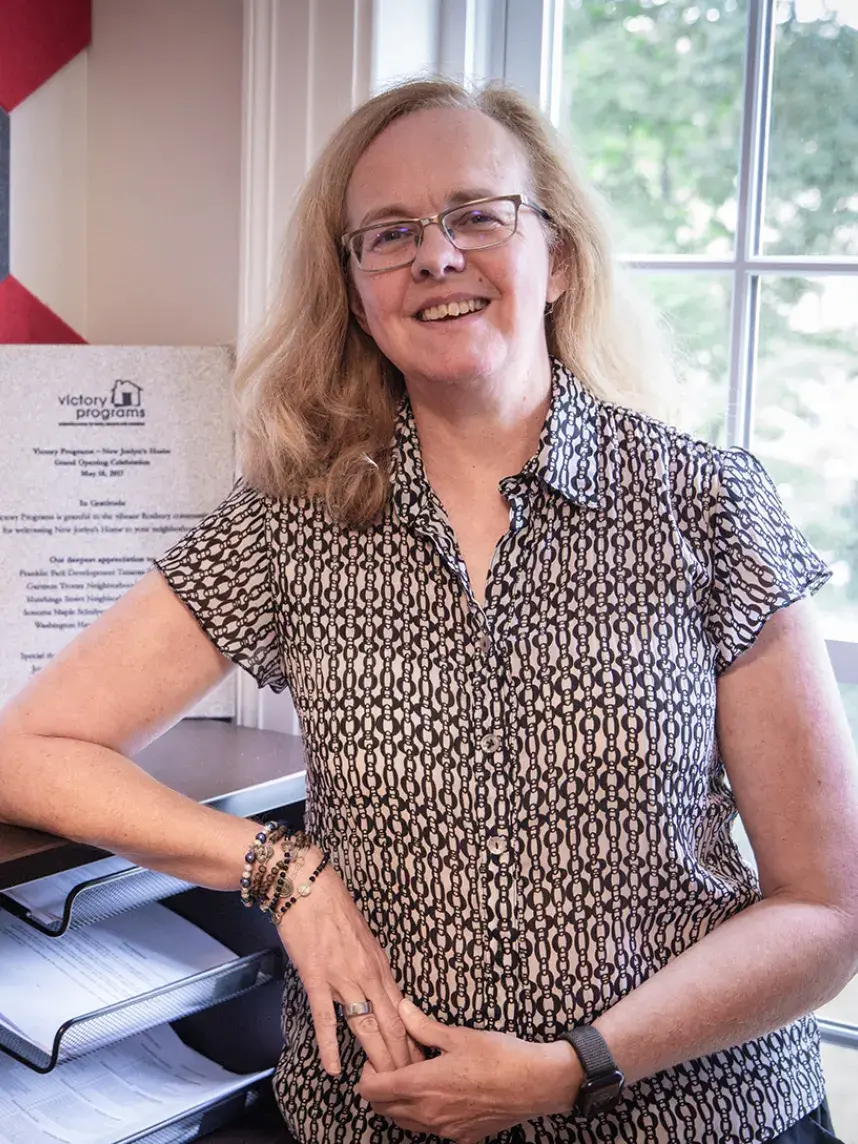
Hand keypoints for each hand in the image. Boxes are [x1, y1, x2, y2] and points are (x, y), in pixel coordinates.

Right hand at [275, 853, 423, 1075]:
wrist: (307, 885)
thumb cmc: (333, 906)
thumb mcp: (363, 936)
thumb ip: (371, 965)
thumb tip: (379, 988)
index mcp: (380, 965)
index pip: (402, 1012)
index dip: (412, 1040)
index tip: (420, 1061)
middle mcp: (367, 974)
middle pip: (391, 1025)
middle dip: (402, 1057)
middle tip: (410, 1084)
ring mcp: (343, 978)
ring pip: (366, 1026)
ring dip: (377, 1058)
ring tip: (384, 1084)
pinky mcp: (317, 977)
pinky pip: (325, 1018)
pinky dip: (330, 1046)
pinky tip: (333, 1068)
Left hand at [358, 999, 580, 1142]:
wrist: (537, 1084)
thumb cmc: (499, 1056)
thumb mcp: (459, 1035)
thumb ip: (423, 1027)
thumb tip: (402, 1010)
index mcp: (423, 1086)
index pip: (373, 1091)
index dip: (367, 1075)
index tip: (376, 1058)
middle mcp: (429, 1115)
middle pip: (384, 1110)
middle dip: (380, 1089)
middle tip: (396, 1064)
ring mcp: (445, 1130)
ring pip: (405, 1122)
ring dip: (401, 1102)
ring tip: (417, 1076)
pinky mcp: (461, 1137)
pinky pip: (430, 1130)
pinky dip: (424, 1114)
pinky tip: (441, 1092)